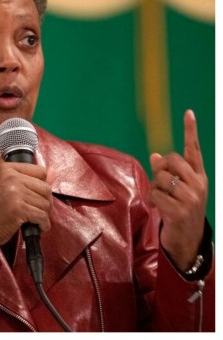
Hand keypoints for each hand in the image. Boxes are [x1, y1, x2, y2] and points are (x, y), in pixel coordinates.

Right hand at [0, 163, 51, 250]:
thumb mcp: (8, 187)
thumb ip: (30, 180)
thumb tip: (53, 171)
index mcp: (6, 168)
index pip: (40, 171)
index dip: (41, 186)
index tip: (35, 196)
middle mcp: (10, 177)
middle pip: (45, 188)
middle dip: (44, 203)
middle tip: (35, 211)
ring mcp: (14, 192)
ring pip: (45, 203)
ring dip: (43, 215)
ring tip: (32, 219)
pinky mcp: (18, 208)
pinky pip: (42, 216)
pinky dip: (43, 224)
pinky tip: (36, 226)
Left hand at [148, 110, 207, 269]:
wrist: (186, 238)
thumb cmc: (178, 209)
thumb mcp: (175, 189)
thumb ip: (166, 172)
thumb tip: (154, 156)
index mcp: (199, 176)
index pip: (194, 150)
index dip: (190, 131)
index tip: (189, 112)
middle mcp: (198, 184)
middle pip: (171, 160)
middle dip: (160, 170)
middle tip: (162, 185)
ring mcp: (191, 198)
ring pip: (161, 178)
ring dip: (155, 188)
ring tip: (163, 200)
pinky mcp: (180, 210)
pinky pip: (155, 194)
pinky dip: (152, 200)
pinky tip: (159, 209)